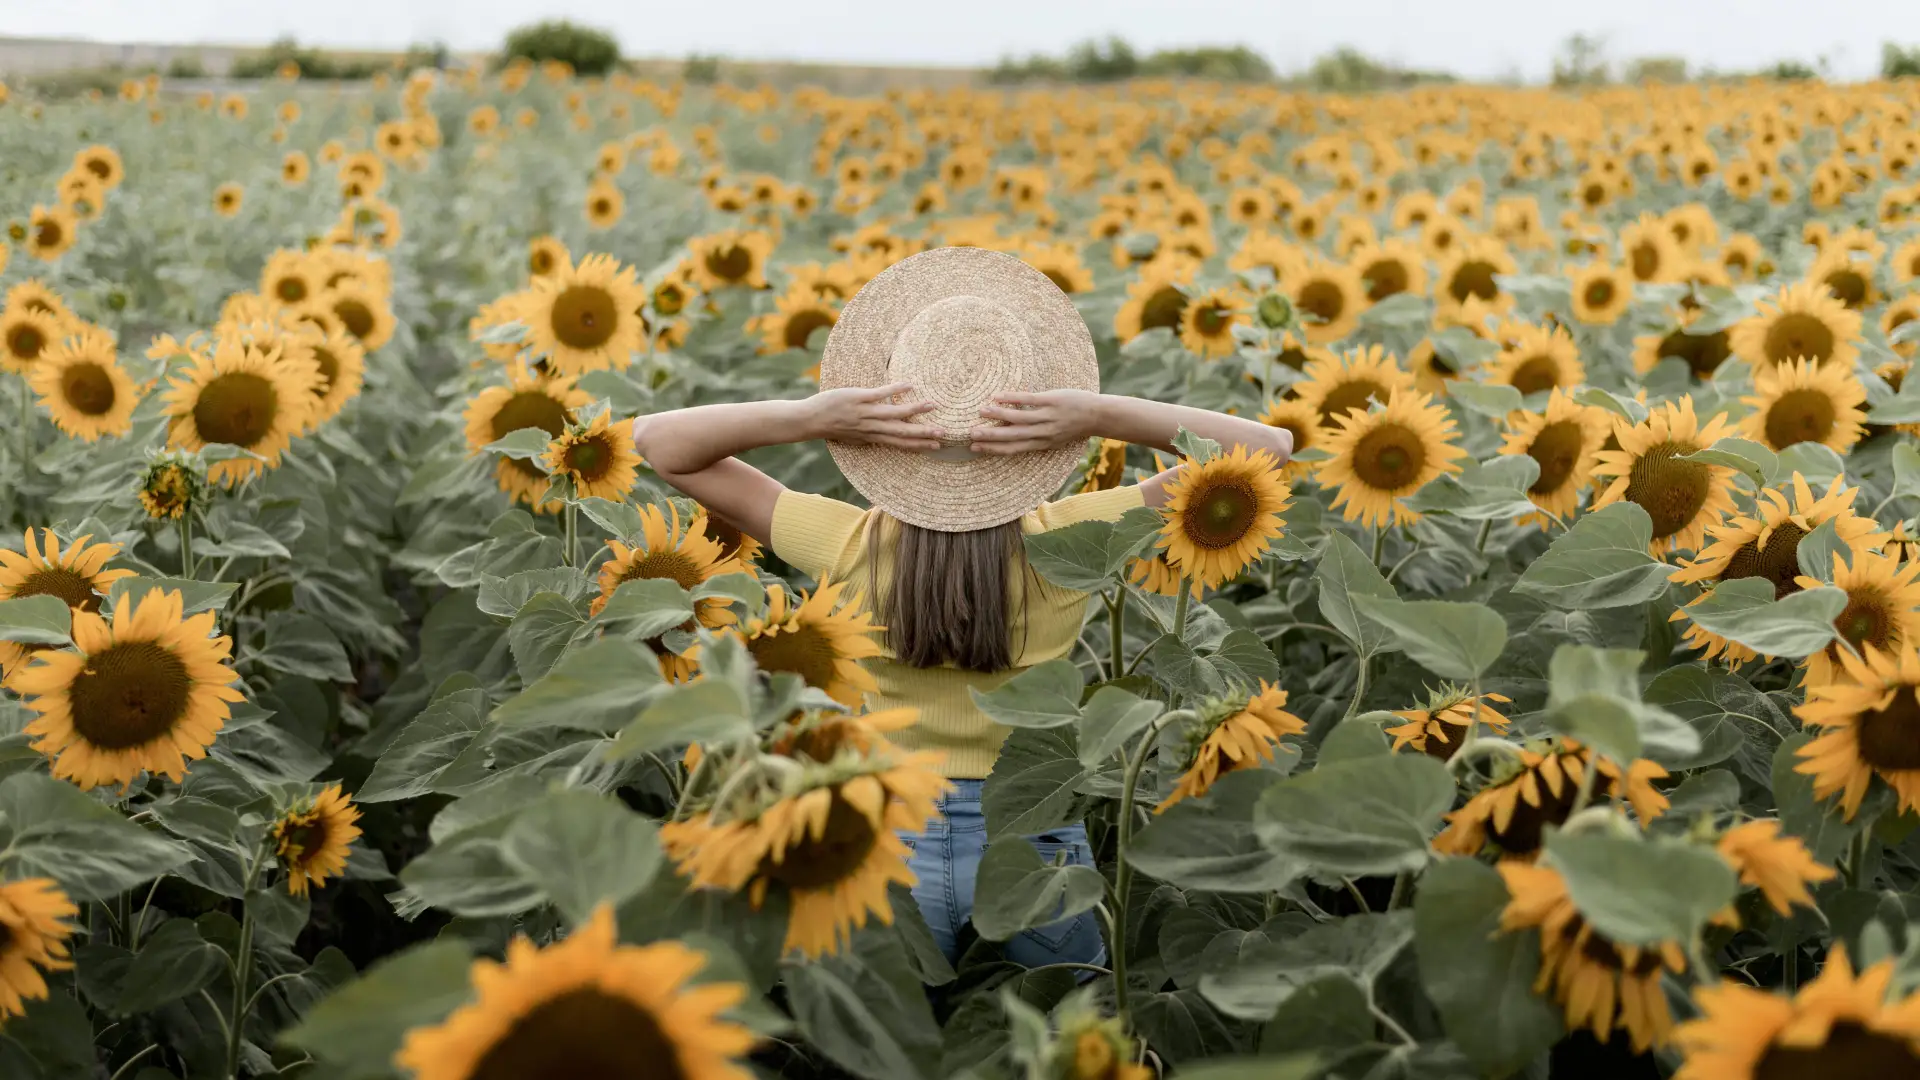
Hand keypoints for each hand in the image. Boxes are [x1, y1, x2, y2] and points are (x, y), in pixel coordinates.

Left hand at [805, 383, 941, 450]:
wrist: (811, 420)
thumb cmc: (831, 428)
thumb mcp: (853, 439)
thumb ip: (869, 438)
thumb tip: (881, 440)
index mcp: (872, 437)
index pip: (900, 443)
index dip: (919, 445)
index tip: (936, 447)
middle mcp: (872, 427)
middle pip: (902, 431)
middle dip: (923, 433)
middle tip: (943, 433)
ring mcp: (866, 412)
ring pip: (895, 413)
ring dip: (915, 410)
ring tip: (932, 405)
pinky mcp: (858, 398)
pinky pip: (880, 394)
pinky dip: (895, 389)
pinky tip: (909, 385)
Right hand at [971, 389, 1101, 454]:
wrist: (1097, 415)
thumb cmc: (1075, 427)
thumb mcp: (1055, 439)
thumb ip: (1036, 439)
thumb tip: (1013, 437)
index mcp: (1041, 444)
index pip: (1013, 449)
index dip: (993, 449)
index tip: (975, 449)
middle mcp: (1042, 433)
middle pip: (1011, 436)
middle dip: (990, 436)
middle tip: (971, 435)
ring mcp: (1046, 417)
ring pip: (1017, 418)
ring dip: (997, 415)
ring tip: (981, 412)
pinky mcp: (1050, 401)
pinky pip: (1027, 400)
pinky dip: (1011, 399)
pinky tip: (998, 396)